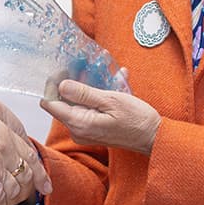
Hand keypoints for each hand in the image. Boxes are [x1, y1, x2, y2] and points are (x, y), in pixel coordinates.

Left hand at [40, 79, 159, 153]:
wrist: (153, 137)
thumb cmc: (136, 119)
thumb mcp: (110, 100)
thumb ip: (83, 93)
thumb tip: (61, 85)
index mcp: (79, 123)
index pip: (50, 103)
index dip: (53, 85)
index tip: (64, 70)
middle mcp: (77, 130)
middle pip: (62, 102)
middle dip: (72, 83)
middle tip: (84, 67)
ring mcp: (84, 131)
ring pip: (76, 103)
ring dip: (87, 87)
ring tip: (102, 72)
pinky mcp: (92, 130)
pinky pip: (87, 109)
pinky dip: (96, 96)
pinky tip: (112, 83)